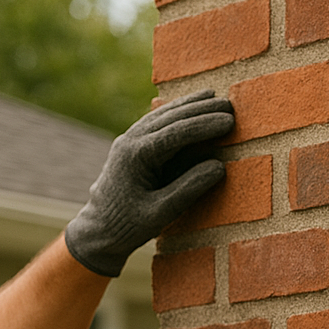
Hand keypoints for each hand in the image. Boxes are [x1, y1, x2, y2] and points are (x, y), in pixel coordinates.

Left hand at [65, 90, 234, 276]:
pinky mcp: (130, 144)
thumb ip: (188, 190)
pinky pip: (156, 122)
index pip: (176, 132)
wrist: (98, 231)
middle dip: (201, 110)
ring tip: (215, 98)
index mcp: (135, 156)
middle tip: (231, 105)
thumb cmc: (127, 226)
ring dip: (189, 105)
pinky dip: (176, 112)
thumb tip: (219, 166)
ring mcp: (127, 140)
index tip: (229, 121)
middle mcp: (129, 141)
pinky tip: (191, 106)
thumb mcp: (160, 214)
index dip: (204, 125)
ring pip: (162, 115)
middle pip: (170, 117)